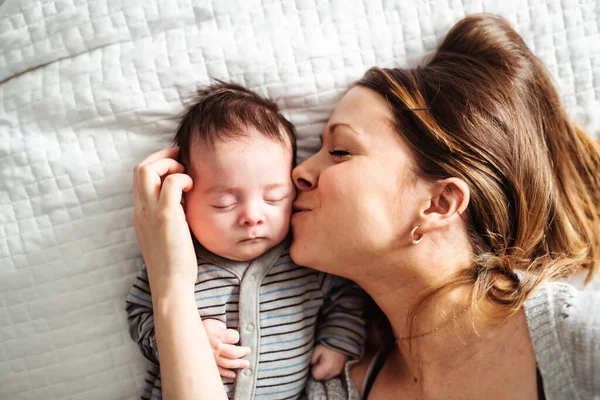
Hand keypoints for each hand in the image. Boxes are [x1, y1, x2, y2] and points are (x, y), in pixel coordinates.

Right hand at [131, 147, 196, 290]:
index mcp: (140, 213)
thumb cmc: (175, 262)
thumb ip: (170, 213)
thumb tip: (185, 196)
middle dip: (162, 157)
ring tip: (186, 175)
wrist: (171, 284)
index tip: (177, 165)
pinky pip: (171, 183)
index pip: (139, 176)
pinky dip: (182, 178)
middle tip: (182, 161)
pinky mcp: (166, 217)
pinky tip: (192, 188)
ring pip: (147, 170)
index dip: (158, 164)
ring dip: (169, 164)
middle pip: (140, 168)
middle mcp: (140, 210)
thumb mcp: (167, 232)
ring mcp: (150, 212)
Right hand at [202, 319, 250, 378]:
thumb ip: (222, 328)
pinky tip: (234, 375)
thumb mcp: (212, 323)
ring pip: (229, 363)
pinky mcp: (208, 365)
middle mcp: (216, 348)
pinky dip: (228, 374)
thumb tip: (228, 333)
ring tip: (246, 364)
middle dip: (243, 352)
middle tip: (248, 351)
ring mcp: (212, 358)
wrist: (184, 337)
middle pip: (234, 352)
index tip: (236, 337)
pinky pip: (219, 371)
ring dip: (239, 364)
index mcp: (218, 336)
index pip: (235, 337)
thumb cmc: (199, 328)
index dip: (236, 337)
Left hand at [310, 344, 347, 380]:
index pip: (316, 376)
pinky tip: (330, 362)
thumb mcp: (317, 349)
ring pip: (328, 377)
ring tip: (325, 361)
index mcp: (327, 367)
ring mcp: (339, 372)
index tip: (315, 363)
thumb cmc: (328, 346)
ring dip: (325, 371)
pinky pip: (333, 374)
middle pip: (322, 378)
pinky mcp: (342, 370)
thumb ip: (312, 359)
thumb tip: (312, 365)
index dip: (313, 370)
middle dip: (319, 372)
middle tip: (320, 361)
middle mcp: (333, 372)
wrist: (341, 342)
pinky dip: (330, 370)